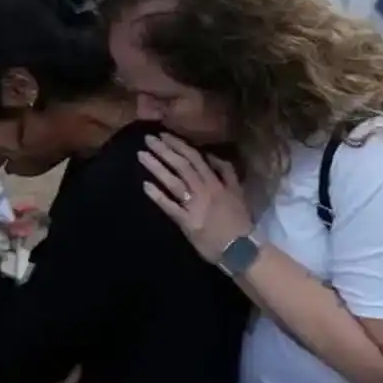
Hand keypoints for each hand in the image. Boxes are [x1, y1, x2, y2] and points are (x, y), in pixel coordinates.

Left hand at [139, 133, 251, 263]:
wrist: (241, 247)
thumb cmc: (240, 221)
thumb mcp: (238, 191)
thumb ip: (227, 172)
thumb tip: (211, 156)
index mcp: (216, 182)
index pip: (195, 158)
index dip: (179, 145)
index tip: (164, 135)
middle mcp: (204, 190)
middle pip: (181, 166)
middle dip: (164, 151)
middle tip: (148, 139)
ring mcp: (194, 205)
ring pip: (174, 182)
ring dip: (157, 167)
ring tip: (142, 156)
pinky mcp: (187, 222)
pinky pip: (170, 207)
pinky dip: (158, 196)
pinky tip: (145, 186)